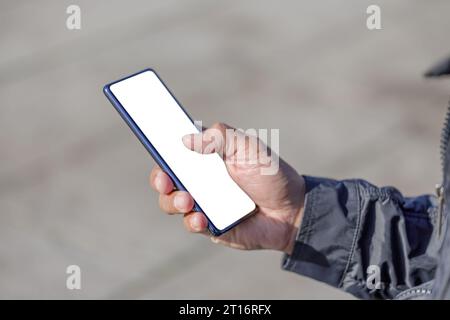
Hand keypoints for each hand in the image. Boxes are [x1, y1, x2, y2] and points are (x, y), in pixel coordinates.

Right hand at [149, 123, 304, 253]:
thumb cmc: (270, 174)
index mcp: (206, 158)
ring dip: (172, 200)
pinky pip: (190, 223)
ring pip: (171, 202)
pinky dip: (192, 221)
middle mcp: (200, 180)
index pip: (176, 151)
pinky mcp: (209, 225)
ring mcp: (203, 203)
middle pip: (166, 178)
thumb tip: (186, 140)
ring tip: (187, 200)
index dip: (162, 147)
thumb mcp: (248, 147)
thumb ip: (220, 137)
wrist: (291, 210)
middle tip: (165, 180)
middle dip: (159, 178)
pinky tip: (202, 219)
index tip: (154, 143)